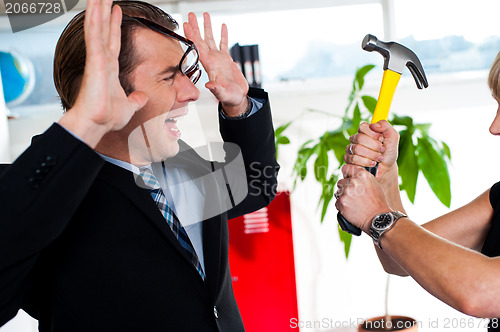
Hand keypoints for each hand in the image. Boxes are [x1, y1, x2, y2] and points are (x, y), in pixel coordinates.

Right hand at [59, 0, 147, 146]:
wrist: (97, 124)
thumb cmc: (107, 117)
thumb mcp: (129, 106)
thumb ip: (135, 100)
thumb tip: (141, 98)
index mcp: (110, 69)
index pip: (114, 41)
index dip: (115, 25)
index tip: (117, 10)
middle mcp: (103, 61)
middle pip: (104, 30)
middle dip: (105, 11)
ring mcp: (97, 59)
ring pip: (97, 28)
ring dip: (97, 10)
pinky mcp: (94, 61)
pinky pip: (94, 37)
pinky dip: (94, 21)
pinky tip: (94, 7)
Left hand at [183, 12, 248, 115]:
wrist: (236, 98)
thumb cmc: (229, 98)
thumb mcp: (223, 94)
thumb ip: (216, 89)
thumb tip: (208, 85)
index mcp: (209, 66)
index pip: (198, 48)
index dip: (192, 36)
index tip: (186, 25)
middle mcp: (212, 60)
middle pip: (201, 40)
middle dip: (196, 27)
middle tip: (191, 15)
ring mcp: (219, 59)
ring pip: (211, 39)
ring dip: (208, 27)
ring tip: (205, 15)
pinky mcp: (226, 60)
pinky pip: (224, 44)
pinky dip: (223, 35)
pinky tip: (222, 26)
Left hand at [335, 164, 390, 233]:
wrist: (378, 218)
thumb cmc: (377, 202)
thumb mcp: (374, 184)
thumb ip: (361, 178)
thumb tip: (351, 177)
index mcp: (362, 175)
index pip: (346, 168)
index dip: (346, 175)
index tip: (347, 179)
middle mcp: (353, 181)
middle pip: (341, 182)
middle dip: (345, 188)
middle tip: (354, 197)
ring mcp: (346, 191)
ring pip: (338, 192)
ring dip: (343, 197)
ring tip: (354, 204)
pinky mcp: (342, 202)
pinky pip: (337, 202)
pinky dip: (342, 206)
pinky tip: (351, 209)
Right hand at [344, 120, 398, 180]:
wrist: (386, 169)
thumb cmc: (388, 153)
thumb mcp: (392, 137)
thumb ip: (386, 126)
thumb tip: (374, 125)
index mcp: (366, 131)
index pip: (363, 127)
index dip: (373, 134)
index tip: (381, 139)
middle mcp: (356, 138)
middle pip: (359, 138)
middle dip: (374, 146)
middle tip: (382, 150)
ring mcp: (351, 148)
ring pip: (356, 148)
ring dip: (371, 155)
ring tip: (379, 158)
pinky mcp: (348, 159)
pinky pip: (353, 158)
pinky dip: (366, 162)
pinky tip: (372, 163)